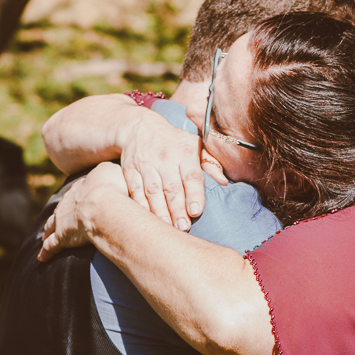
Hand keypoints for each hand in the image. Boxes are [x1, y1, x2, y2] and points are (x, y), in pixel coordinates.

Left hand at [37, 162, 129, 261]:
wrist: (105, 206)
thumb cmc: (112, 188)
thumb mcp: (111, 170)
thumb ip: (108, 171)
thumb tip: (110, 172)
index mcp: (81, 188)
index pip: (76, 192)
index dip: (76, 197)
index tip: (76, 199)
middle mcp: (68, 202)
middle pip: (60, 208)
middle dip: (58, 213)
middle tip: (56, 218)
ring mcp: (62, 221)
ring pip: (51, 225)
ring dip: (47, 230)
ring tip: (44, 235)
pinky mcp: (62, 238)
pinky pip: (51, 246)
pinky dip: (45, 252)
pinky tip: (41, 258)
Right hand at [121, 117, 223, 231]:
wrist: (140, 127)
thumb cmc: (174, 141)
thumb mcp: (195, 144)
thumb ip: (210, 163)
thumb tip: (223, 181)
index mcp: (184, 152)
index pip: (191, 176)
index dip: (193, 194)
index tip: (195, 211)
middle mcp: (165, 158)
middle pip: (172, 187)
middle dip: (177, 209)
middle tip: (183, 227)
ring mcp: (146, 164)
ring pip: (153, 191)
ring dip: (160, 210)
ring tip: (166, 226)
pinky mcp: (131, 170)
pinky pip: (136, 190)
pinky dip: (140, 205)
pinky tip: (146, 218)